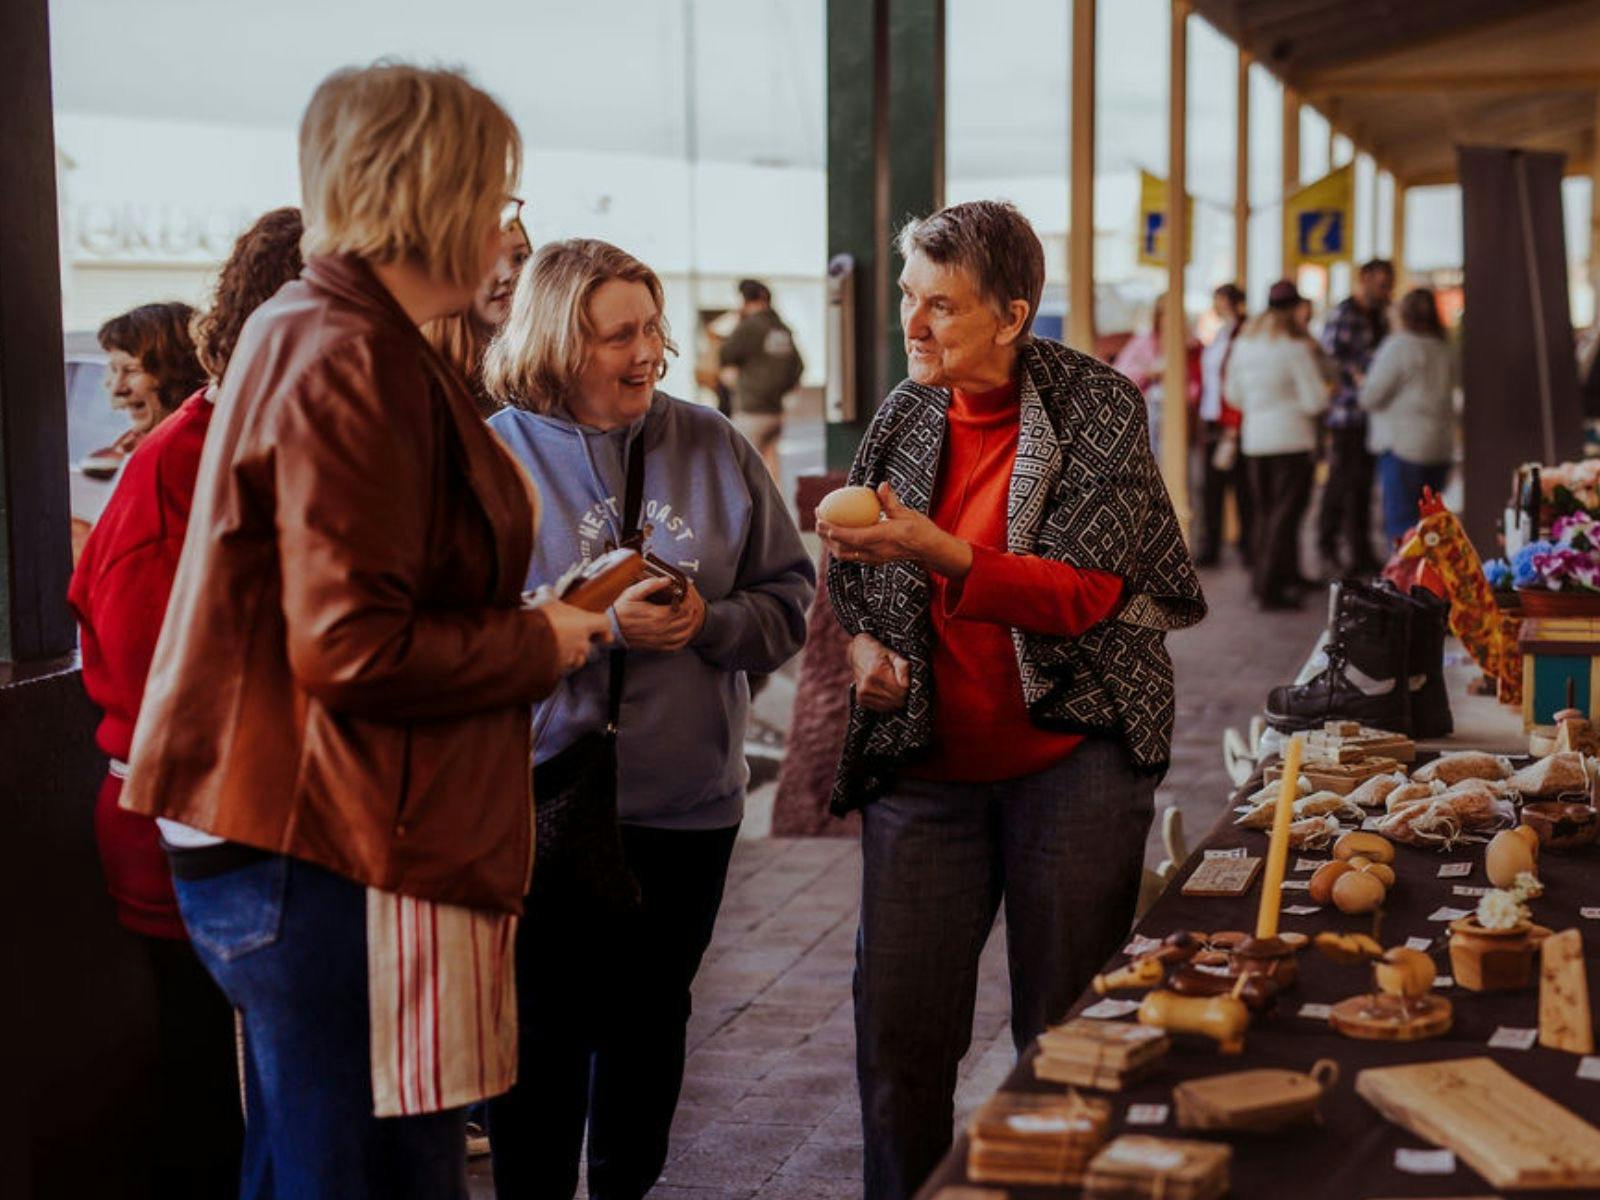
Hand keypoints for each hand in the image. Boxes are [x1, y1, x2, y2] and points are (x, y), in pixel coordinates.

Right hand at [532, 596, 612, 674]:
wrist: (522, 642)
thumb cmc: (539, 618)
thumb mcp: (543, 599)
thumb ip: (548, 594)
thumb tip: (546, 591)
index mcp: (584, 623)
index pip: (605, 624)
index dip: (604, 627)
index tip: (603, 630)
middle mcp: (581, 643)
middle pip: (589, 645)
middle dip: (580, 641)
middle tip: (567, 634)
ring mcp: (570, 658)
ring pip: (576, 659)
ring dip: (569, 654)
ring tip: (555, 646)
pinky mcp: (557, 670)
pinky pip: (562, 667)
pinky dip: (556, 662)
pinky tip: (544, 654)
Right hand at [614, 577, 705, 652]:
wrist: (612, 628)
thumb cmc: (621, 610)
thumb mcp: (633, 593)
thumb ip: (650, 585)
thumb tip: (666, 580)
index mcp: (657, 615)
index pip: (682, 609)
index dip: (688, 601)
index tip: (685, 596)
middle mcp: (661, 629)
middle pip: (686, 620)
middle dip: (690, 610)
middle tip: (688, 603)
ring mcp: (660, 639)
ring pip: (684, 634)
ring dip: (690, 624)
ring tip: (688, 616)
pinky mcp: (657, 645)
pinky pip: (677, 645)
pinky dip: (684, 639)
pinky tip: (682, 631)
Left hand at [816, 483, 973, 578]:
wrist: (929, 550)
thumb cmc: (920, 529)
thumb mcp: (907, 513)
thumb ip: (891, 501)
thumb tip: (881, 485)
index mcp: (881, 538)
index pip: (850, 537)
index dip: (832, 530)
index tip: (820, 520)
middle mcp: (875, 552)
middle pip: (841, 548)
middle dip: (825, 536)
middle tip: (818, 518)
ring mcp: (874, 558)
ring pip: (844, 554)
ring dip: (831, 542)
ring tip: (824, 527)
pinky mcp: (874, 560)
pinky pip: (852, 555)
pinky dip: (840, 545)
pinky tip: (838, 533)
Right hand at [849, 633, 909, 712]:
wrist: (859, 654)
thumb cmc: (881, 655)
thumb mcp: (895, 656)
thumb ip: (904, 668)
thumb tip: (907, 685)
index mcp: (877, 671)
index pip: (902, 691)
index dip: (908, 688)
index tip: (906, 682)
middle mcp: (868, 684)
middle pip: (896, 701)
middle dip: (903, 695)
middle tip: (901, 687)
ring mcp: (863, 693)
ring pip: (890, 707)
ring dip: (895, 701)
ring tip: (892, 689)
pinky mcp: (860, 700)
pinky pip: (882, 709)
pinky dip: (887, 704)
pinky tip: (885, 693)